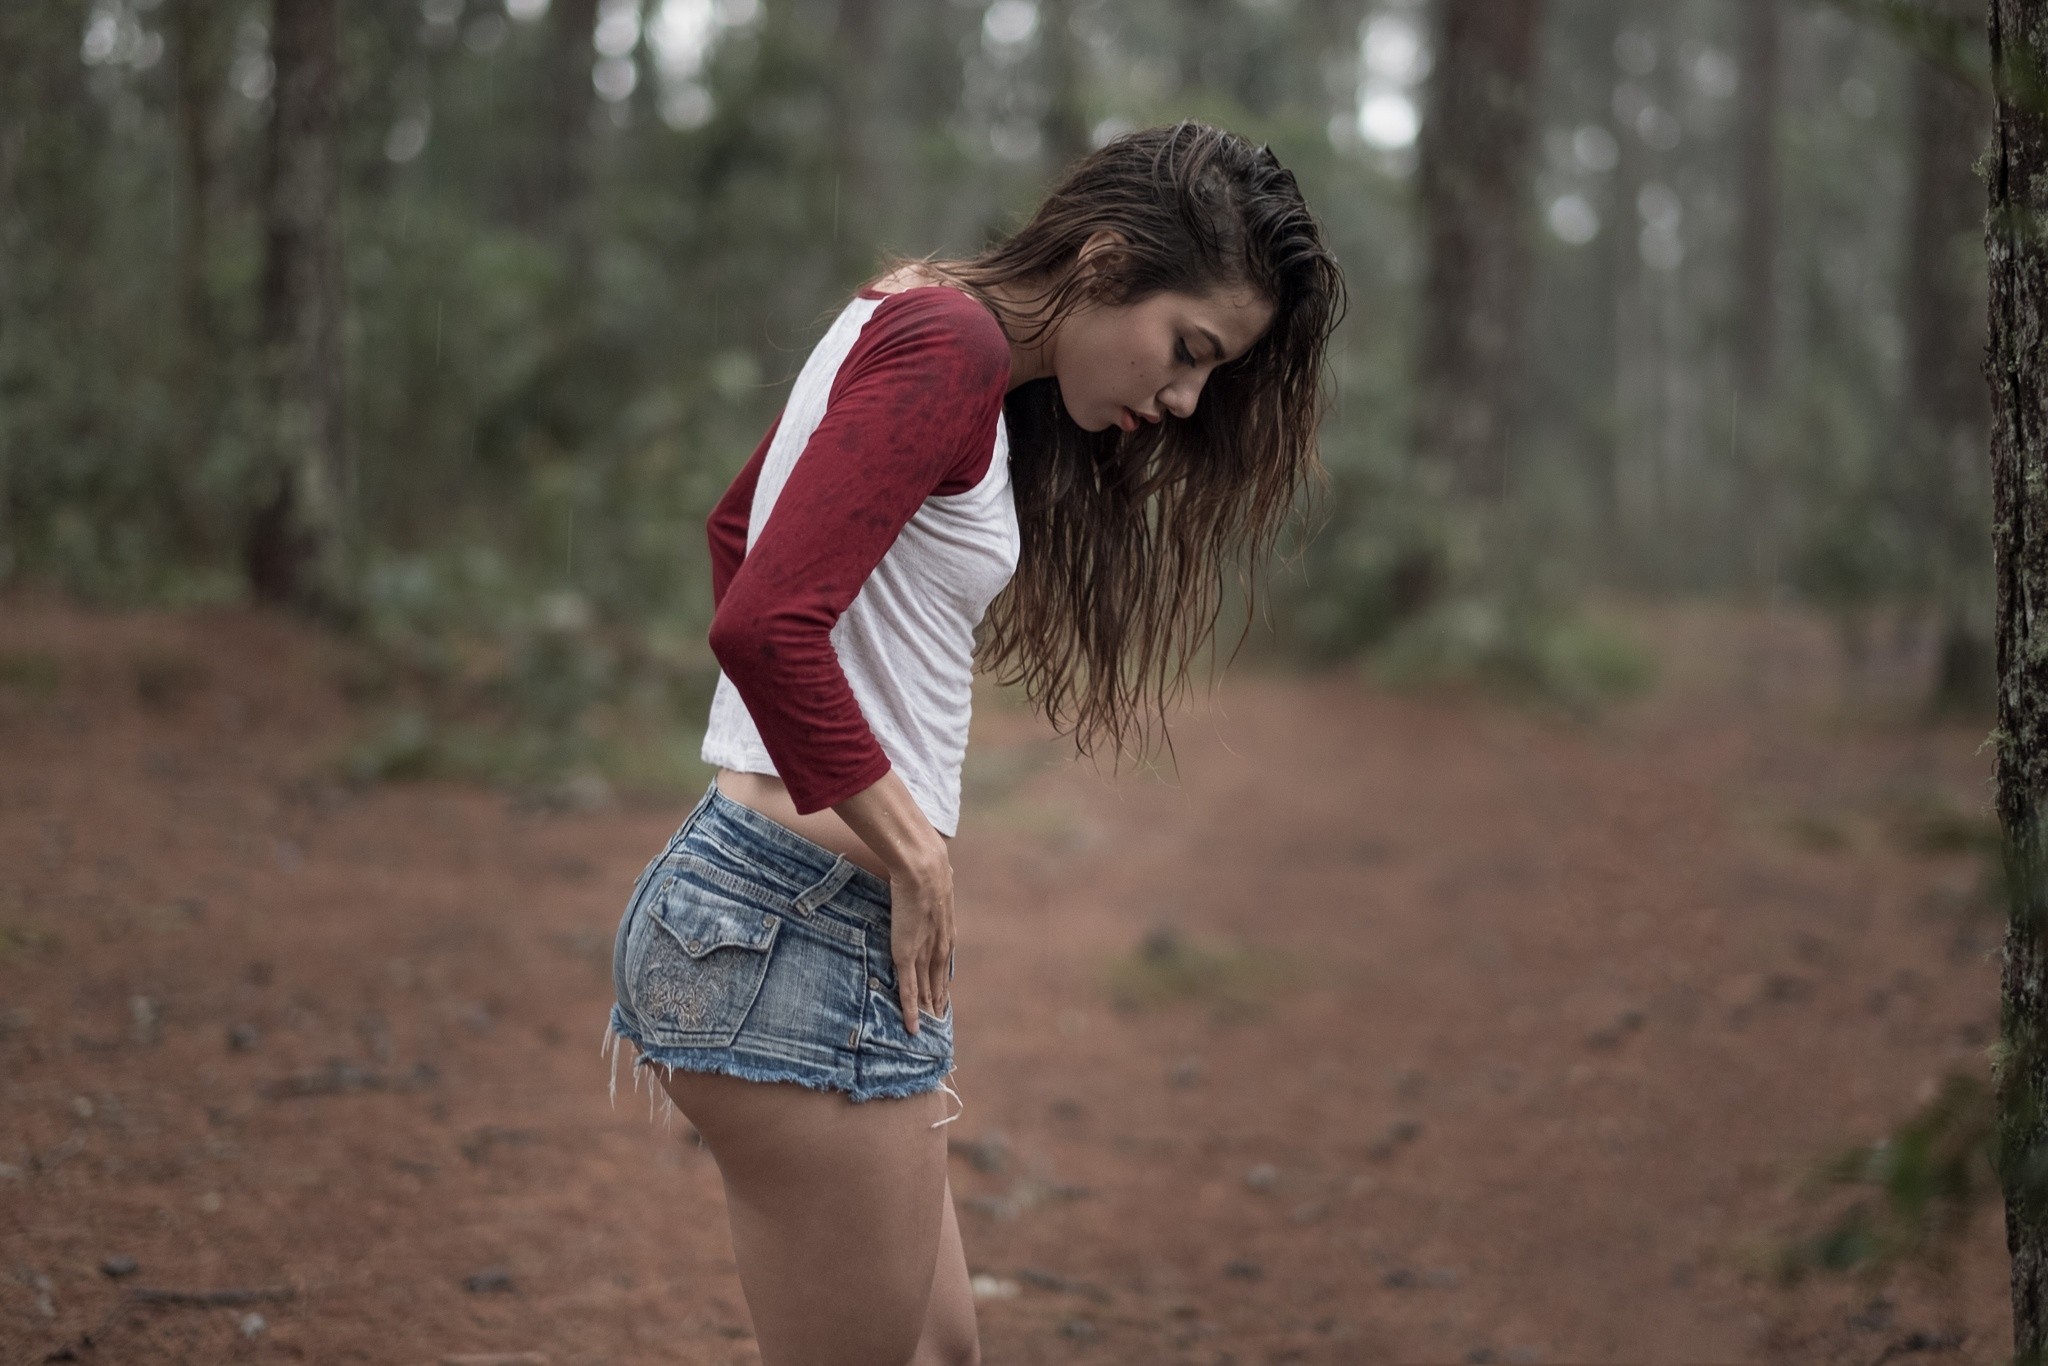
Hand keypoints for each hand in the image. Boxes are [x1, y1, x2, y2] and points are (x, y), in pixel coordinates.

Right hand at [831, 769, 953, 1034]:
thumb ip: (916, 864)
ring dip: (928, 1006)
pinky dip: (911, 1009)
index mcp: (943, 915)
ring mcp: (924, 946)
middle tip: (941, 1014)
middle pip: (940, 971)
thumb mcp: (922, 861)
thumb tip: (910, 846)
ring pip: (927, 985)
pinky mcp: (908, 953)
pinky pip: (909, 988)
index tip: (944, 980)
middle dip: (940, 992)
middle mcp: (939, 935)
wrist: (920, 860)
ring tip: (930, 1026)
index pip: (944, 947)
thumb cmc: (916, 853)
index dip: (943, 966)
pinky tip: (913, 1027)